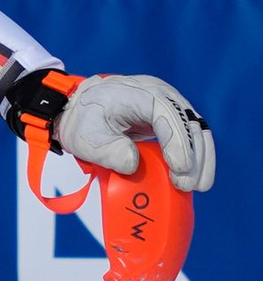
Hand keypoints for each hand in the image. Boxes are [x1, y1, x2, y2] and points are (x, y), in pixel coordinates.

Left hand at [53, 74, 213, 191]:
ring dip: (201, 159)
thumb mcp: (86, 139)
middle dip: (193, 156)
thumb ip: (108, 152)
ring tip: (197, 186)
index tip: (179, 169)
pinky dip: (196, 157)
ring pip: (196, 129)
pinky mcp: (170, 119)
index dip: (177, 142)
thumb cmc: (83, 122)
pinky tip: (196, 179)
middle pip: (188, 122)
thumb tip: (133, 164)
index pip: (166, 115)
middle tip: (186, 185)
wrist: (79, 109)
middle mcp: (159, 95)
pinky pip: (190, 136)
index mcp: (138, 93)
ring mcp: (167, 105)